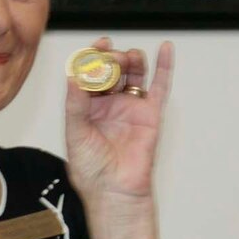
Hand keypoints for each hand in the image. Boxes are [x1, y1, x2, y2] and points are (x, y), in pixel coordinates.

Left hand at [64, 38, 170, 203]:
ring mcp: (131, 106)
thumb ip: (75, 103)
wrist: (114, 192)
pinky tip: (166, 48)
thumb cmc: (92, 170)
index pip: (90, 73)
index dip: (93, 56)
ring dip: (131, 58)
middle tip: (111, 60)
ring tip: (128, 58)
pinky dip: (164, 66)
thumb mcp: (75, 133)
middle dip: (112, 58)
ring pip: (134, 73)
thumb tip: (72, 76)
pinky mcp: (151, 114)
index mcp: (87, 106)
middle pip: (112, 69)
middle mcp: (109, 103)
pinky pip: (160, 86)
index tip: (97, 46)